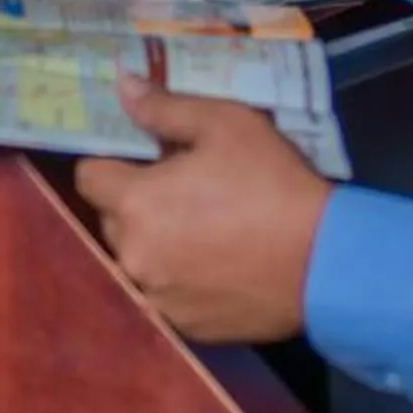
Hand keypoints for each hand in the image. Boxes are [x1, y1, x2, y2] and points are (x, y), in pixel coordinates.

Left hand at [73, 77, 331, 345]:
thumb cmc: (271, 182)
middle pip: (111, 220)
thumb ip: (165, 108)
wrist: (322, 260)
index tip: (147, 160)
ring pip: (138, 259)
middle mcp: (133, 256)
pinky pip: (166, 293)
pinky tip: (217, 265)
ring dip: (156, 243)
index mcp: (135, 203)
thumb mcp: (225, 124)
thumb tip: (123, 86)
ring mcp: (157, 297)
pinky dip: (181, 278)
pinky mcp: (184, 326)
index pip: (89, 177)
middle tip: (186, 190)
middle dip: (137, 203)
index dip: (114, 162)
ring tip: (204, 230)